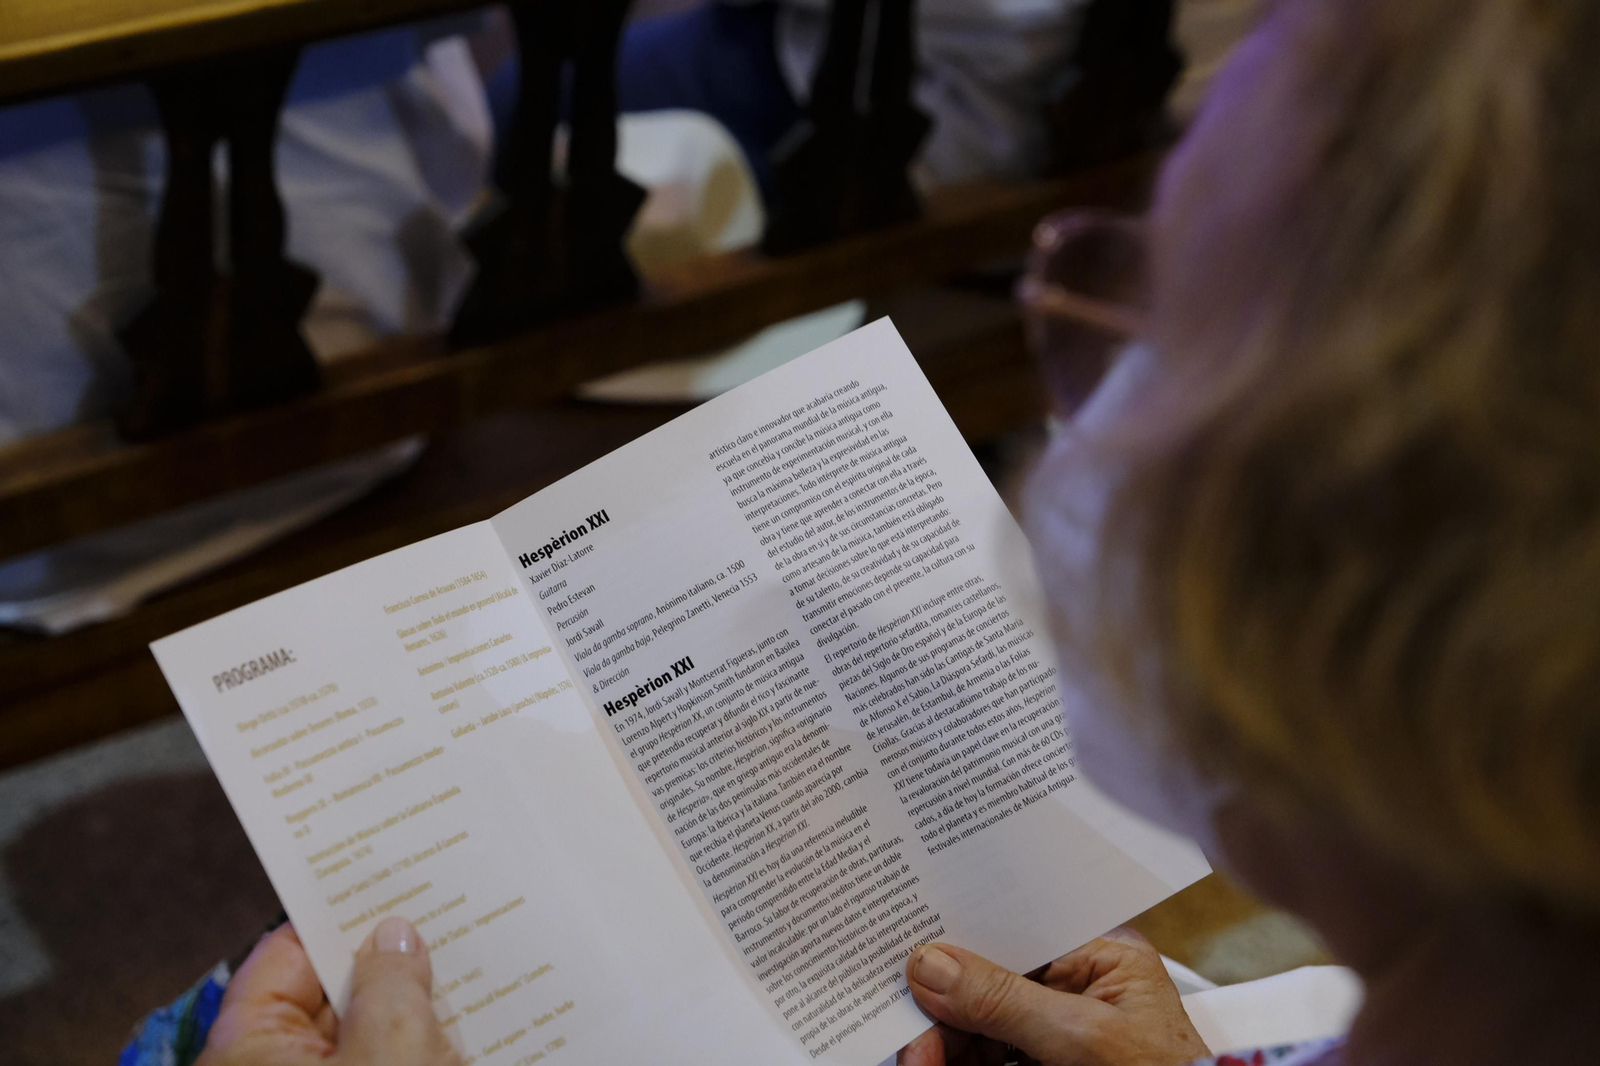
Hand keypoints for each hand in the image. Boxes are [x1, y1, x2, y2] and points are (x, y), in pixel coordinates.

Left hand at [197, 917, 459, 1065]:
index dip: (334, 919)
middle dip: (382, 964)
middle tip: (435, 921)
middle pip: (325, 1000)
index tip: (382, 885)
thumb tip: (393, 937)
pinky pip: (380, 1063)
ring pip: (358, 1041)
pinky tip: (461, 1030)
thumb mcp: (393, 1049)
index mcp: (246, 1054)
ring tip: (461, 969)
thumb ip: (391, 983)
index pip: (282, 958)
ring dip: (408, 1015)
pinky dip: (413, 1053)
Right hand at [898, 928, 1208, 1065]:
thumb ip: (1004, 1001)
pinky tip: (932, 1064)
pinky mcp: (1043, 1064)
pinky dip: (954, 1060)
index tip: (908, 955)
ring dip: (941, 1042)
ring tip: (917, 1061)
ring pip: (976, 1023)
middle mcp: (1075, 983)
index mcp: (1099, 953)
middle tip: (912, 1040)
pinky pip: (985, 1054)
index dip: (958, 938)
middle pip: (985, 979)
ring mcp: (1056, 1029)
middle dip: (942, 1008)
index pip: (1014, 927)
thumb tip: (930, 964)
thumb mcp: (1082, 1039)